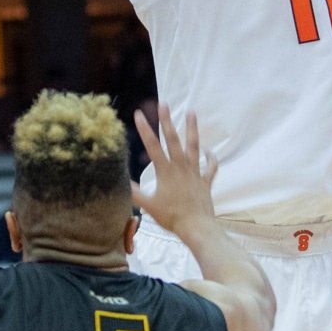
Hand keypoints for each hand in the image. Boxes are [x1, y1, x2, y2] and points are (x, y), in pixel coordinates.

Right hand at [132, 104, 217, 234]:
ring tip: (192, 112)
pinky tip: (208, 150)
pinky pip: (210, 167)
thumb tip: (120, 182)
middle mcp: (181, 167)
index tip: (139, 114)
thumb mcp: (148, 206)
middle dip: (167, 121)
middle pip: (173, 139)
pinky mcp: (205, 181)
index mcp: (166, 171)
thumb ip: (134, 193)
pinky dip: (211, 158)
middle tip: (163, 104)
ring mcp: (195, 172)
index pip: (153, 146)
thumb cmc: (171, 217)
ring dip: (192, 129)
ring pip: (194, 146)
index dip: (144, 129)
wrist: (197, 226)